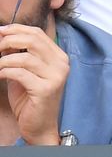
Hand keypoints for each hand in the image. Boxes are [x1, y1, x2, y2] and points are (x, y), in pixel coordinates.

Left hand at [0, 24, 68, 144]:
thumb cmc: (30, 99)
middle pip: (33, 40)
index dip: (17, 29)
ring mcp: (56, 76)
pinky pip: (20, 73)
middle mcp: (61, 64)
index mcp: (59, 57)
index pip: (38, 34)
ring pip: (24, 57)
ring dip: (4, 60)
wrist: (39, 127)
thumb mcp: (26, 72)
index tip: (0, 31)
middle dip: (9, 40)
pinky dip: (5, 72)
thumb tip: (4, 37)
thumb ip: (20, 54)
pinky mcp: (46, 89)